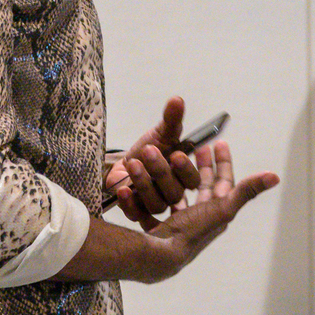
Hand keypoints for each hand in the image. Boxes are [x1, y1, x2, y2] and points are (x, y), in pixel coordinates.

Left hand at [105, 97, 200, 229]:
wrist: (124, 164)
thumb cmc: (148, 151)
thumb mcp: (160, 134)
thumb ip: (171, 120)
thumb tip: (177, 100)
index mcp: (183, 177)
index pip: (192, 179)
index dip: (185, 169)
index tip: (177, 154)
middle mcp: (172, 194)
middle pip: (174, 191)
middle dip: (161, 171)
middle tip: (149, 151)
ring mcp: (154, 205)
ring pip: (156, 203)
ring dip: (144, 183)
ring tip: (133, 164)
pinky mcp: (137, 211)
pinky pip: (136, 214)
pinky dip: (129, 203)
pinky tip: (122, 189)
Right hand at [142, 141, 278, 281]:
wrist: (161, 257)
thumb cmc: (194, 232)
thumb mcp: (224, 207)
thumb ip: (246, 191)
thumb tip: (275, 176)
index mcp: (217, 211)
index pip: (224, 181)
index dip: (224, 162)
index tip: (220, 143)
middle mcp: (201, 217)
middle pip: (203, 185)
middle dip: (201, 165)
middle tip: (198, 147)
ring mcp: (180, 223)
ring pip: (178, 192)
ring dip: (173, 175)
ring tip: (168, 157)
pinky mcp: (161, 228)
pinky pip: (156, 206)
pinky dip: (150, 195)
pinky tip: (145, 183)